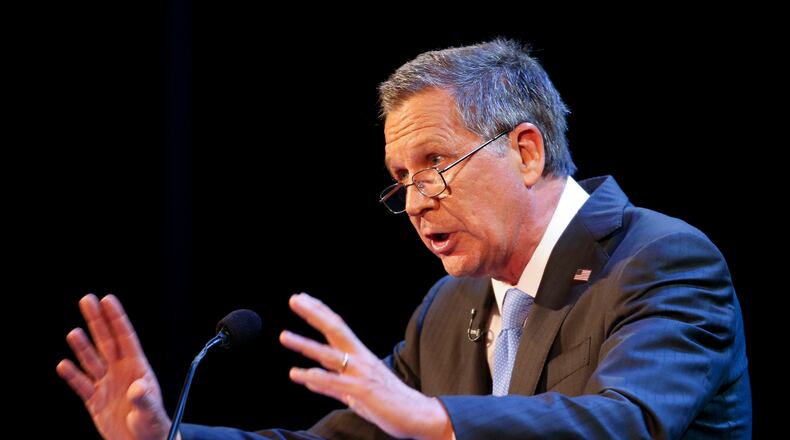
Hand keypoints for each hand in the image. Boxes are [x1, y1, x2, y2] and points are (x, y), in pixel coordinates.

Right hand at [56, 294, 172, 439]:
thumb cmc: (153, 427)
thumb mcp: (151, 413)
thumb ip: (144, 400)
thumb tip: (137, 388)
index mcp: (137, 368)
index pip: (125, 337)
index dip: (116, 318)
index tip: (108, 299)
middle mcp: (121, 372)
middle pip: (106, 341)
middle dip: (97, 320)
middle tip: (87, 299)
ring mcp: (107, 385)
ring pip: (91, 360)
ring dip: (82, 346)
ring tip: (73, 333)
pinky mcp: (95, 401)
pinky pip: (81, 385)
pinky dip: (72, 376)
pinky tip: (63, 365)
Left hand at [280, 293, 452, 439]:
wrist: (419, 415)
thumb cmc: (390, 403)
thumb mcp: (356, 392)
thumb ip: (332, 385)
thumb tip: (310, 382)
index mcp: (360, 355)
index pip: (337, 327)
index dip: (319, 311)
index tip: (302, 298)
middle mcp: (360, 359)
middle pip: (334, 329)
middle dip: (313, 313)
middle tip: (294, 299)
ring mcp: (361, 373)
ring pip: (329, 354)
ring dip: (305, 344)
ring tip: (284, 336)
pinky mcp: (362, 391)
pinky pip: (333, 382)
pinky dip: (313, 377)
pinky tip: (296, 374)